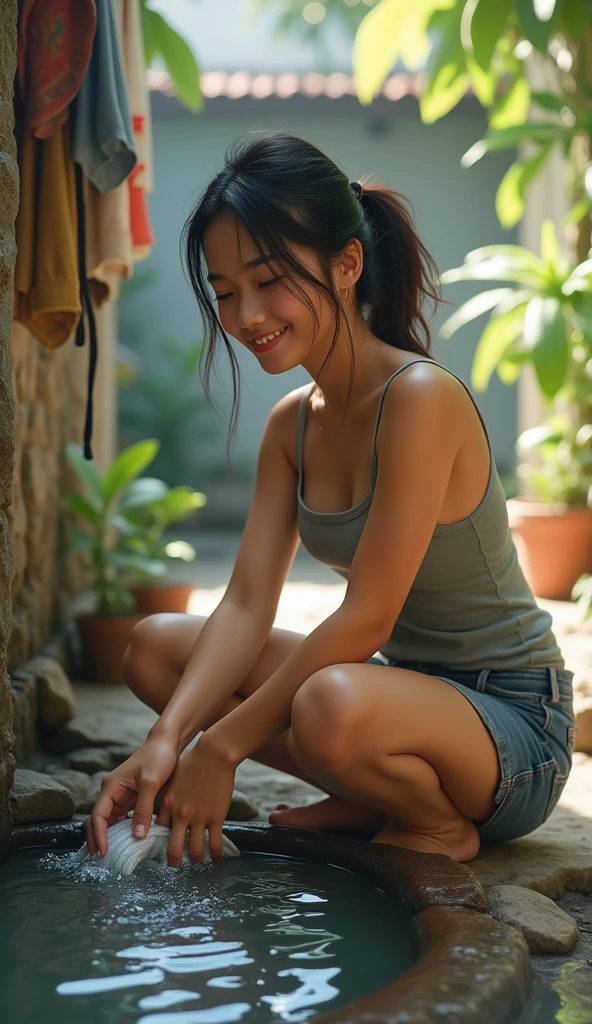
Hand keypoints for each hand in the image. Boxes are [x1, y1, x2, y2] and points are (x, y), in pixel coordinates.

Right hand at [86, 737, 177, 857]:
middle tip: (102, 860)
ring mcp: (120, 797)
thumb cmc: (158, 757)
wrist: (167, 744)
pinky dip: (122, 832)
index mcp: (110, 787)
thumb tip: (137, 835)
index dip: (98, 836)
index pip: (97, 816)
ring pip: (109, 823)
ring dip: (109, 838)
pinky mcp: (131, 800)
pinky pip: (122, 820)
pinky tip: (128, 844)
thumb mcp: (151, 782)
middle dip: (97, 840)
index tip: (103, 853)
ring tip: (113, 857)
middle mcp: (111, 793)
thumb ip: (143, 808)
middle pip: (98, 821)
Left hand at [155, 734, 235, 867]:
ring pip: (194, 850)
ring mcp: (199, 817)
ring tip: (198, 863)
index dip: (158, 843)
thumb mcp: (173, 781)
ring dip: (196, 860)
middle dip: (173, 861)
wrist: (213, 754)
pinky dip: (214, 854)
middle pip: (173, 848)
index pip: (158, 832)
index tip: (160, 851)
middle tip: (175, 867)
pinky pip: (214, 843)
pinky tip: (216, 858)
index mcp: (167, 805)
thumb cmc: (193, 764)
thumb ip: (169, 798)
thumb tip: (166, 811)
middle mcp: (180, 815)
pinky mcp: (216, 817)